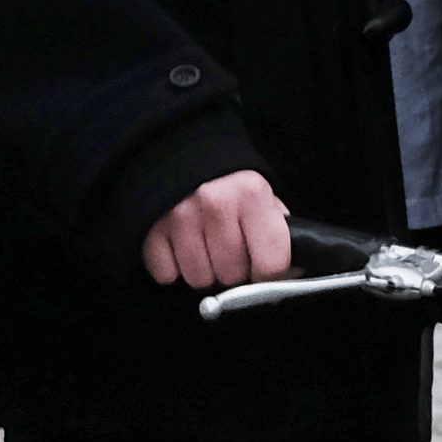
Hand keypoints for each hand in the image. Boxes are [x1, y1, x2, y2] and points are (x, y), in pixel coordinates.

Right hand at [144, 170, 291, 288]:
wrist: (187, 161)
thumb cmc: (233, 189)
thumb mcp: (264, 200)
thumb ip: (278, 234)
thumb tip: (289, 274)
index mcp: (252, 196)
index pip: (271, 262)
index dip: (270, 276)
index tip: (264, 273)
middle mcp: (216, 204)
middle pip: (232, 275)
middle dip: (234, 272)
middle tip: (231, 252)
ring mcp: (181, 217)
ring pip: (199, 279)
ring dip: (205, 272)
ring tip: (207, 248)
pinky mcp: (153, 230)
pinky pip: (167, 274)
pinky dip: (174, 269)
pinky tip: (182, 248)